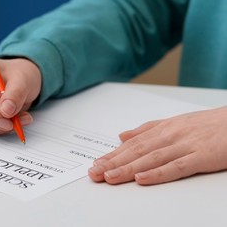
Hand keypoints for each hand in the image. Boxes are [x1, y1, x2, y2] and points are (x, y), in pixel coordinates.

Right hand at [0, 54, 41, 135]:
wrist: (23, 85)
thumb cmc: (18, 75)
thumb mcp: (23, 79)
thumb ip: (16, 92)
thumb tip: (6, 110)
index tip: (0, 98)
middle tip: (9, 121)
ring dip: (0, 124)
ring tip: (23, 118)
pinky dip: (2, 128)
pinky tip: (17, 121)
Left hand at [88, 106, 226, 184]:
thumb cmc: (209, 124)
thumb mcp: (175, 123)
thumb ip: (147, 129)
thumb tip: (122, 136)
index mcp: (163, 128)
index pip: (132, 144)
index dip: (113, 155)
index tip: (96, 164)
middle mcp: (171, 135)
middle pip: (137, 151)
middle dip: (113, 162)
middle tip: (95, 173)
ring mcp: (186, 145)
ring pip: (151, 159)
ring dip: (128, 169)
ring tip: (110, 177)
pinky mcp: (202, 156)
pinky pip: (177, 166)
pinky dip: (158, 173)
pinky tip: (142, 179)